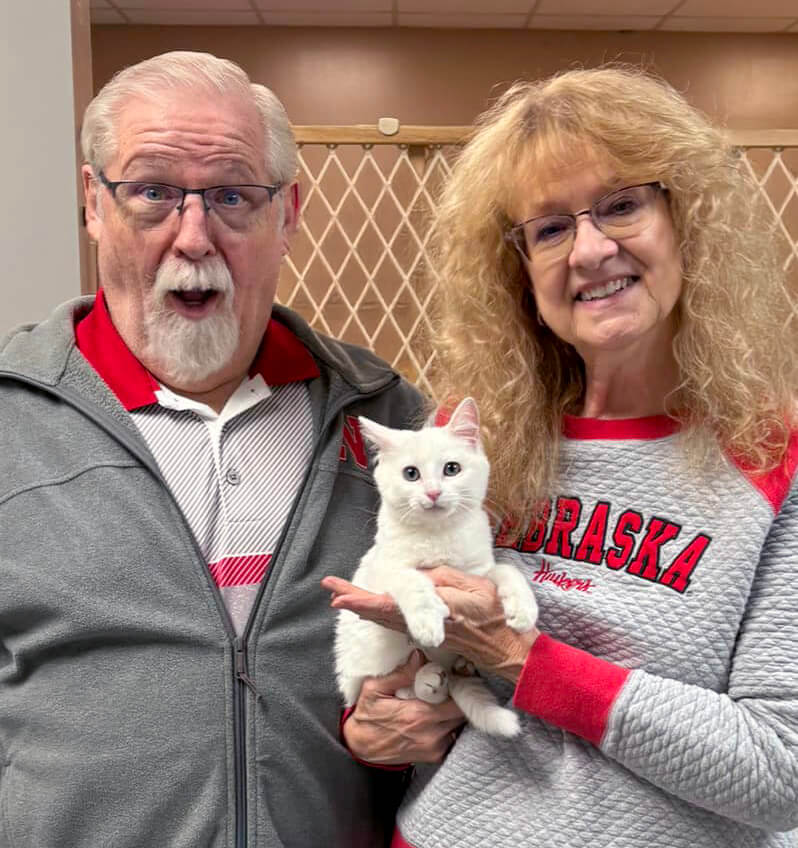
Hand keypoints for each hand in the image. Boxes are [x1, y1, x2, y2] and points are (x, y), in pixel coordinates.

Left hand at [322, 568, 539, 682]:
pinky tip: (372, 608)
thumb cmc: (496, 617)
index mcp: (434, 612)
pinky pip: (398, 624)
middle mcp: (424, 626)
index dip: (364, 602)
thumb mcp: (476, 588)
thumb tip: (418, 578)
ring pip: (387, 619)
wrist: (508, 650)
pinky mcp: (430, 636)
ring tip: (342, 596)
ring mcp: (425, 633)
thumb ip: (446, 580)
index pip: (392, 606)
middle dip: (355, 601)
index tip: (341, 597)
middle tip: (330, 590)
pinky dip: (380, 614)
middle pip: (381, 614)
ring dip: (364, 607)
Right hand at [343, 650, 465, 764]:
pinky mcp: (434, 756)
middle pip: (462, 713)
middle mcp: (430, 734)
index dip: (461, 687)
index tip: (458, 676)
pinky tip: (439, 716)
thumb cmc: (366, 717)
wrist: (359, 748)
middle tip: (452, 686)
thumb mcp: (374, 689)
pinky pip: (453, 737)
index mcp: (418, 715)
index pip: (457, 701)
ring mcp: (434, 748)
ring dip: (455, 712)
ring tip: (444, 700)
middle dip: (460, 698)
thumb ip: (401, 673)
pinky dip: (450, 726)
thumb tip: (419, 657)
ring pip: (459, 725)